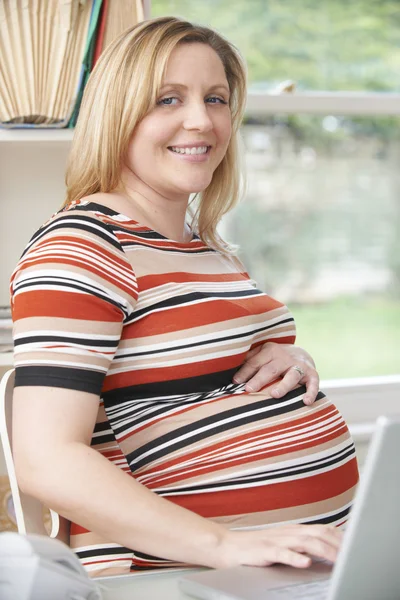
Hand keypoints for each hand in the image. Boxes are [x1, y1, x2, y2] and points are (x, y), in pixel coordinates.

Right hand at [215, 524, 342, 568]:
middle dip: (337, 543)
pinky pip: (281, 553)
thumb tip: (327, 552)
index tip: (356, 544)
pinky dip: (295, 557)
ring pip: (304, 542)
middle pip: (318, 533)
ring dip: (323, 550)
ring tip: (338, 559)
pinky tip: (306, 562)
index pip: (323, 529)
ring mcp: (276, 540)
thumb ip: (303, 545)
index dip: (341, 536)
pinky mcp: (264, 550)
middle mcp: (288, 532)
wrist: (229, 546)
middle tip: (353, 554)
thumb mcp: (284, 544)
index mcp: (295, 530)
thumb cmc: (258, 547)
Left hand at [233, 342, 318, 404]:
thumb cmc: (275, 358)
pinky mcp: (312, 374)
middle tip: (249, 390)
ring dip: (283, 385)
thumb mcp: (262, 354)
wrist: (302, 353)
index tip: (234, 382)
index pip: (255, 362)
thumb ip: (249, 360)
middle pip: (270, 369)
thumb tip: (226, 367)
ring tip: (274, 395)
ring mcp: (299, 365)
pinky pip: (313, 383)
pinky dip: (311, 392)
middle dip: (259, 379)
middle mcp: (284, 357)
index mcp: (269, 350)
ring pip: (291, 375)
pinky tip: (305, 401)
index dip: (244, 372)